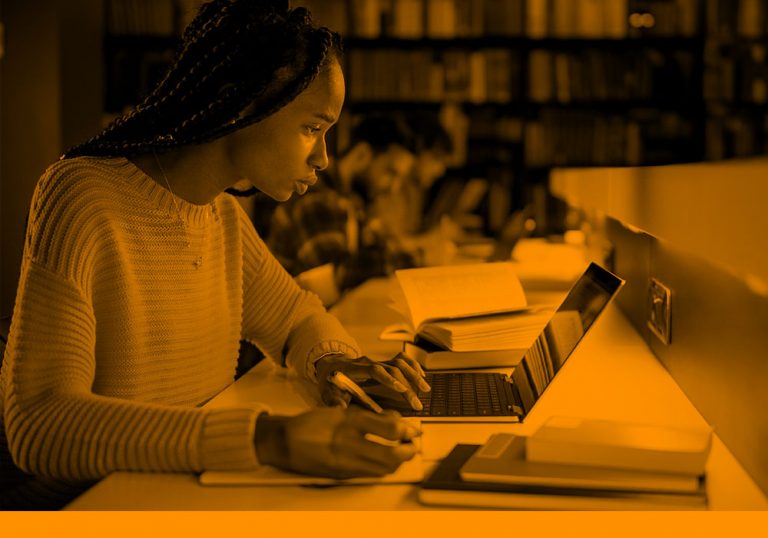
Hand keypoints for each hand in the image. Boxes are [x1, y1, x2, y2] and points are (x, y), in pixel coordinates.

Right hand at [254, 407, 419, 478]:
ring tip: (401, 451)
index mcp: (349, 423)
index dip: (407, 430)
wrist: (284, 443)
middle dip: (408, 451)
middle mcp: (350, 445)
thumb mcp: (342, 412)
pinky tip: (384, 459)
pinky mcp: (343, 475)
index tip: (413, 429)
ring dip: (398, 461)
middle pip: (392, 455)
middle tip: (412, 444)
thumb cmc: (311, 424)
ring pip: (384, 468)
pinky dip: (383, 467)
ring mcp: (346, 464)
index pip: (390, 429)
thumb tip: (395, 420)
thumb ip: (370, 416)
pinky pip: (371, 474)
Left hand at [315, 353, 430, 410]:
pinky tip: (421, 376)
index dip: (388, 378)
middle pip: (392, 368)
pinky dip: (412, 366)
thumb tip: (342, 409)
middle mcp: (368, 362)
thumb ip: (334, 400)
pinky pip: (401, 360)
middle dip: (407, 385)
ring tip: (425, 389)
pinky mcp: (383, 363)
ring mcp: (377, 361)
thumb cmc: (330, 381)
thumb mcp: (327, 392)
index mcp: (354, 369)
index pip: (374, 370)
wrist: (331, 366)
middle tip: (416, 404)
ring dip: (414, 374)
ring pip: (400, 362)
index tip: (401, 390)